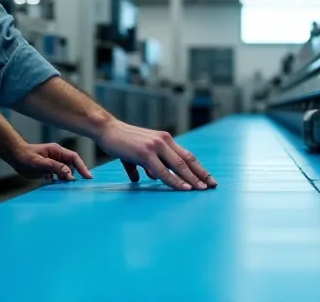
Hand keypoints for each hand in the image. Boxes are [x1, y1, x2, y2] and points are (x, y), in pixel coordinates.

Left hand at [11, 143, 92, 181]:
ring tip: (61, 184)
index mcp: (57, 151)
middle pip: (72, 166)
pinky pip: (58, 176)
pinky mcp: (49, 169)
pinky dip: (57, 180)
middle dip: (74, 174)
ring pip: (65, 172)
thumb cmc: (25, 156)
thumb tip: (69, 174)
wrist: (14, 156)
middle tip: (76, 185)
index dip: (82, 167)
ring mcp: (54, 163)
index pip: (74, 158)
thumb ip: (54, 166)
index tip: (88, 177)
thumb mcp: (39, 162)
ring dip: (65, 179)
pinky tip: (50, 181)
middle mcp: (57, 156)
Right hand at [97, 120, 216, 190]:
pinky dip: (175, 181)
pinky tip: (184, 188)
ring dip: (192, 179)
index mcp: (165, 140)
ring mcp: (155, 146)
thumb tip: (150, 178)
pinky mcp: (145, 153)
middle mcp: (164, 141)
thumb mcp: (138, 154)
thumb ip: (146, 166)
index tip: (208, 179)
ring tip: (202, 189)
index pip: (187, 155)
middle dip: (201, 174)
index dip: (199, 168)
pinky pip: (163, 171)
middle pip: (188, 160)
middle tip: (212, 186)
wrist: (106, 130)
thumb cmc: (121, 142)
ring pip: (179, 166)